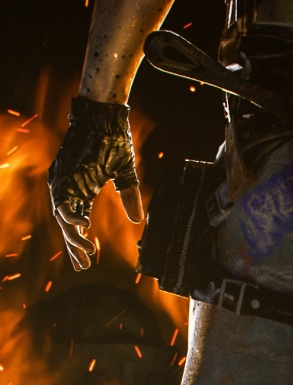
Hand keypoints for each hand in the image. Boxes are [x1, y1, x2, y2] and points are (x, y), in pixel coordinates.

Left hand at [48, 95, 143, 270]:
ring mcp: (64, 182)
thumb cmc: (114, 141)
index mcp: (81, 189)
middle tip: (83, 266)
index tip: (89, 259)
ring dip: (73, 237)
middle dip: (74, 247)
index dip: (80, 241)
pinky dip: (71, 217)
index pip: (76, 222)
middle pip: (66, 225)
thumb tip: (138, 220)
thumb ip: (129, 198)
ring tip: (86, 252)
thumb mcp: (125, 176)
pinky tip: (85, 228)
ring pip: (62, 218)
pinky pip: (63, 202)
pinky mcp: (64, 175)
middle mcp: (68, 188)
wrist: (105, 117)